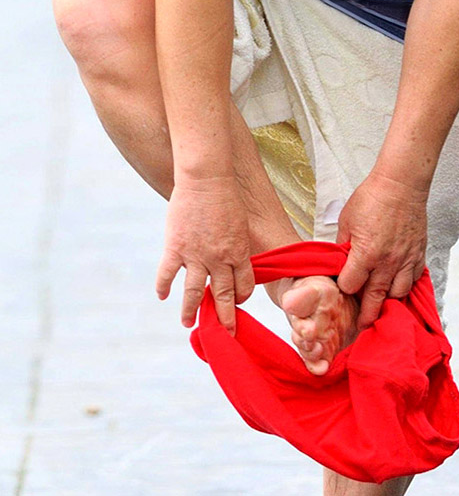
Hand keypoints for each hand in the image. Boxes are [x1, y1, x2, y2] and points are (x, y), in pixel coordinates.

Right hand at [156, 174, 254, 333]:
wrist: (206, 176)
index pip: (244, 285)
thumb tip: (231, 258)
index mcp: (239, 251)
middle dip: (226, 318)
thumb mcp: (239, 222)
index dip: (241, 297)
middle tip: (225, 333)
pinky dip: (164, 287)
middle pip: (225, 295)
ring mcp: (197, 255)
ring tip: (188, 323)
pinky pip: (168, 274)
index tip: (236, 302)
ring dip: (191, 311)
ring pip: (195, 293)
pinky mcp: (176, 247)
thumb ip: (234, 244)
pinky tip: (163, 296)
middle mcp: (220, 258)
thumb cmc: (225, 194)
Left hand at [336, 169, 427, 328]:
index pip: (350, 286)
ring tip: (381, 309)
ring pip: (398, 295)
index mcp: (366, 254)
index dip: (344, 288)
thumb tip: (339, 261)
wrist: (401, 184)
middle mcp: (387, 263)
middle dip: (366, 315)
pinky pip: (413, 280)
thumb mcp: (347, 220)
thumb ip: (343, 245)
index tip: (342, 287)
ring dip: (388, 303)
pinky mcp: (418, 255)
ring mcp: (405, 260)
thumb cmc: (372, 198)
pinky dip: (405, 287)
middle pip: (375, 299)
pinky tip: (399, 289)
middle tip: (362, 327)